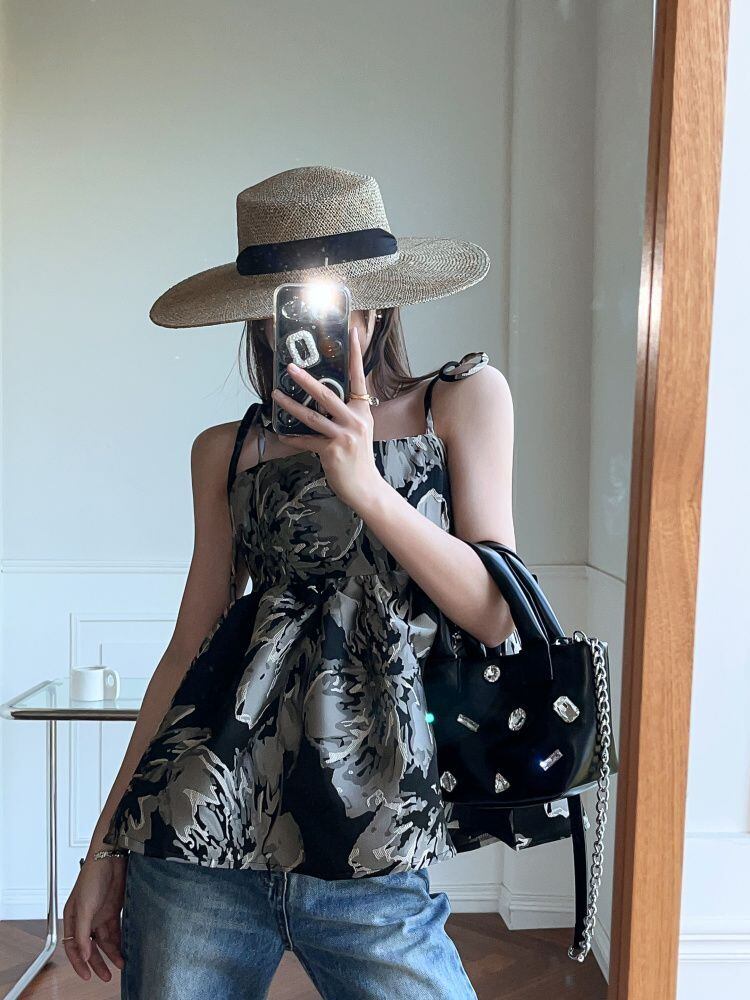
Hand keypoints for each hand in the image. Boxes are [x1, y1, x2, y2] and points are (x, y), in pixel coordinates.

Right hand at [62, 855, 126, 981]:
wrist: (111, 857)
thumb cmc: (92, 876)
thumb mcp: (85, 906)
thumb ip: (83, 932)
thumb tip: (83, 954)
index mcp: (73, 919)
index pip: (73, 947)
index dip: (79, 963)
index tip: (87, 975)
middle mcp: (87, 919)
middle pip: (91, 948)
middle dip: (97, 963)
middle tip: (105, 976)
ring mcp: (101, 915)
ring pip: (105, 941)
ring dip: (112, 953)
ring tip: (120, 965)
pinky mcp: (114, 910)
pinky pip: (117, 930)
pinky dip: (120, 941)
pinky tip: (125, 949)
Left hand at [271, 327, 387, 512]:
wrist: (365, 487)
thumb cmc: (358, 458)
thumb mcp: (358, 430)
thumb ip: (344, 413)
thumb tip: (321, 397)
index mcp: (362, 411)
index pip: (359, 377)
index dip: (356, 354)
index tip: (353, 332)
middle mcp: (355, 420)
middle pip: (327, 395)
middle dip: (306, 380)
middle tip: (290, 368)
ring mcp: (344, 436)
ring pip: (311, 417)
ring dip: (290, 406)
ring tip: (275, 396)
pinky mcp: (332, 451)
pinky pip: (306, 441)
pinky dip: (292, 437)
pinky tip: (280, 433)